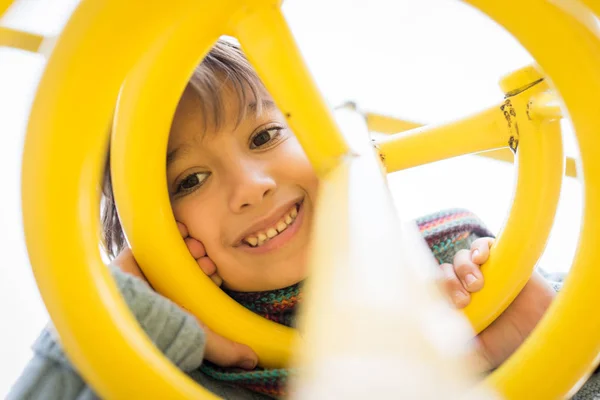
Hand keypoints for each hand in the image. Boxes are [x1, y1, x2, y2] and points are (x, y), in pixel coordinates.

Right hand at [112, 225, 256, 369]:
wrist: (130, 312)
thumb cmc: (165, 326)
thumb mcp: (201, 340)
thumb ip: (226, 350)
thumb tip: (252, 360)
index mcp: (180, 303)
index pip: (202, 281)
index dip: (211, 272)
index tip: (214, 270)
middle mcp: (165, 286)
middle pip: (190, 263)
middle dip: (202, 257)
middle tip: (204, 257)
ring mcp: (151, 270)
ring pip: (176, 250)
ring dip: (189, 244)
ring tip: (194, 245)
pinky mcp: (136, 256)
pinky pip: (156, 238)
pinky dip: (170, 232)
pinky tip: (181, 230)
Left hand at [440, 237, 555, 371]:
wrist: (541, 331)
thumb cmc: (508, 341)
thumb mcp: (479, 349)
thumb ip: (460, 347)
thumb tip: (439, 344)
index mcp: (454, 301)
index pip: (434, 288)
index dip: (436, 291)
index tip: (452, 307)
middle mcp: (464, 283)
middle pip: (445, 271)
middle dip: (450, 283)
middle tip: (464, 300)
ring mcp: (483, 270)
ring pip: (461, 257)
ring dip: (464, 268)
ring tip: (477, 284)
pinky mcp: (501, 258)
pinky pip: (483, 243)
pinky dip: (478, 247)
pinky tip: (481, 257)